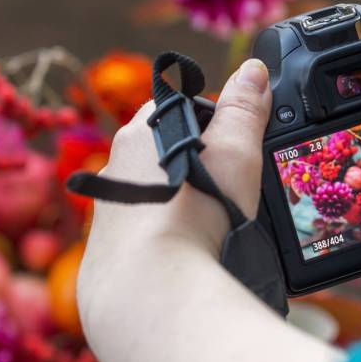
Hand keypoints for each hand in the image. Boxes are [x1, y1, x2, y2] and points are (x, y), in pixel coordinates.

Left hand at [78, 59, 341, 361]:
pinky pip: (140, 234)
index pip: (172, 108)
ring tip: (208, 223)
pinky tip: (184, 251)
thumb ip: (243, 109)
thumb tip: (253, 71)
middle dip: (188, 161)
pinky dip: (161, 237)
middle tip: (225, 183)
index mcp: (140, 134)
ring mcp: (107, 213)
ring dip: (173, 201)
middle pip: (157, 152)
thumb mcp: (233, 152)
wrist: (150, 290)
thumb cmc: (192, 214)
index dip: (206, 119)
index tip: (230, 140)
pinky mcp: (107, 253)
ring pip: (146, 193)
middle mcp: (114, 169)